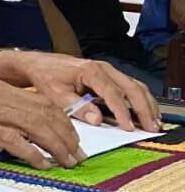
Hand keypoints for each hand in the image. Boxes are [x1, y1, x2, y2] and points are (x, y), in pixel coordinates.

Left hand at [0, 49, 160, 132]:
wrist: (37, 64)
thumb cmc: (45, 77)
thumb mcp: (55, 94)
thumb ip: (76, 107)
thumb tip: (98, 120)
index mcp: (91, 71)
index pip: (113, 93)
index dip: (122, 112)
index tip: (128, 128)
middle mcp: (104, 68)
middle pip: (132, 88)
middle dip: (144, 109)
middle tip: (151, 127)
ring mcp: (108, 71)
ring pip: (136, 86)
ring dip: (147, 104)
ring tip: (154, 122)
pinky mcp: (109, 75)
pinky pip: (131, 86)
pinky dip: (141, 99)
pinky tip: (145, 113)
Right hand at [0, 81, 83, 168]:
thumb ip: (0, 111)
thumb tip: (23, 132)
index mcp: (1, 88)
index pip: (44, 103)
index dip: (64, 123)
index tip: (73, 140)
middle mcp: (0, 95)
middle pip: (46, 115)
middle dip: (67, 137)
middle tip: (77, 156)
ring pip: (37, 127)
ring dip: (57, 147)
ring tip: (67, 162)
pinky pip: (16, 141)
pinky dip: (34, 154)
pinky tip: (42, 164)